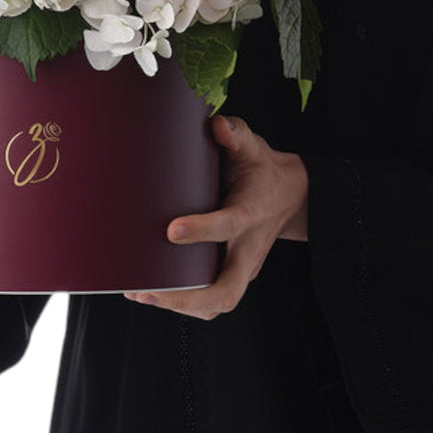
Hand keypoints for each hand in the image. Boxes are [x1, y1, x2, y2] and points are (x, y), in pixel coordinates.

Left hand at [124, 114, 307, 320]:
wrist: (291, 196)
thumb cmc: (262, 171)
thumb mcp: (253, 147)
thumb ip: (236, 135)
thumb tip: (217, 125)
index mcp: (250, 213)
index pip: (227, 226)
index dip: (201, 230)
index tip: (171, 230)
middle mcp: (247, 249)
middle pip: (226, 289)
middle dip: (187, 297)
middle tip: (149, 290)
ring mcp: (242, 267)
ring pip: (218, 303)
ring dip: (180, 306)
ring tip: (141, 294)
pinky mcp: (234, 275)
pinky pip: (213, 301)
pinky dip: (185, 305)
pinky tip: (153, 295)